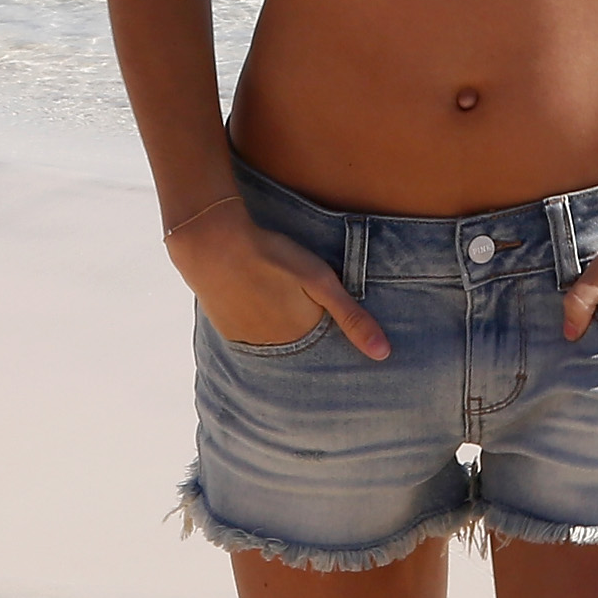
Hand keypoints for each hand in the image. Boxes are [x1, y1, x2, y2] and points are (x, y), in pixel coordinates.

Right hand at [166, 200, 390, 359]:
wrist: (213, 244)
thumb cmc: (272, 256)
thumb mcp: (320, 281)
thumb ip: (352, 317)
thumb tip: (383, 354)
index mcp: (302, 336)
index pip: (327, 345)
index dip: (332, 329)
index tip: (329, 318)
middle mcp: (275, 348)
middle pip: (300, 345)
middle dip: (305, 330)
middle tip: (295, 298)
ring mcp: (248, 342)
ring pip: (275, 340)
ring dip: (280, 327)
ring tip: (276, 298)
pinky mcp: (228, 332)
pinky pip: (251, 337)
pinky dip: (258, 324)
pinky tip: (256, 301)